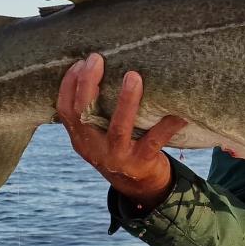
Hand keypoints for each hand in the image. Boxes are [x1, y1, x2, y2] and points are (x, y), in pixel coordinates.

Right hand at [57, 53, 187, 209]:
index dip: (68, 85)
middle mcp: (94, 148)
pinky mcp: (140, 163)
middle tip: (97, 59)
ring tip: (133, 76)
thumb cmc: (119, 147)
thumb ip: (96, 110)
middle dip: (88, 84)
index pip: (65, 110)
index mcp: (81, 138)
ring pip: (118, 128)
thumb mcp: (99, 134)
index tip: (78, 62)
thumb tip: (98, 65)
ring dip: (126, 101)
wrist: (138, 186)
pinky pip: (154, 141)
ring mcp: (117, 157)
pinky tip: (179, 113)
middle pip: (84, 115)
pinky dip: (167, 126)